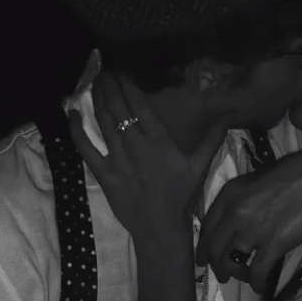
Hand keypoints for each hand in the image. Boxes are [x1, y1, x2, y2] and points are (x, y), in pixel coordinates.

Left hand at [68, 73, 227, 237]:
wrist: (161, 228)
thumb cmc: (182, 197)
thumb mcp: (201, 165)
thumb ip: (213, 137)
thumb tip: (230, 113)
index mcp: (160, 140)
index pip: (140, 104)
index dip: (129, 85)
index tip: (122, 72)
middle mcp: (136, 145)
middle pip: (118, 107)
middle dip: (110, 86)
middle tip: (105, 72)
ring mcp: (118, 158)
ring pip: (103, 121)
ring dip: (96, 99)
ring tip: (94, 83)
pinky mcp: (104, 173)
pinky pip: (85, 148)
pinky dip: (76, 130)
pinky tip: (71, 114)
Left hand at [196, 138, 301, 291]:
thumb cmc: (298, 172)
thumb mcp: (260, 180)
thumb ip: (245, 200)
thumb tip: (241, 219)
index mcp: (231, 193)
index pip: (207, 226)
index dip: (203, 247)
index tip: (203, 260)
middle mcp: (236, 212)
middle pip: (216, 248)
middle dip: (218, 266)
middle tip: (223, 276)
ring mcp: (254, 229)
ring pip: (232, 261)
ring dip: (238, 274)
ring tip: (246, 278)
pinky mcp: (274, 244)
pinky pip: (258, 271)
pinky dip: (257, 282)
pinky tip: (260, 287)